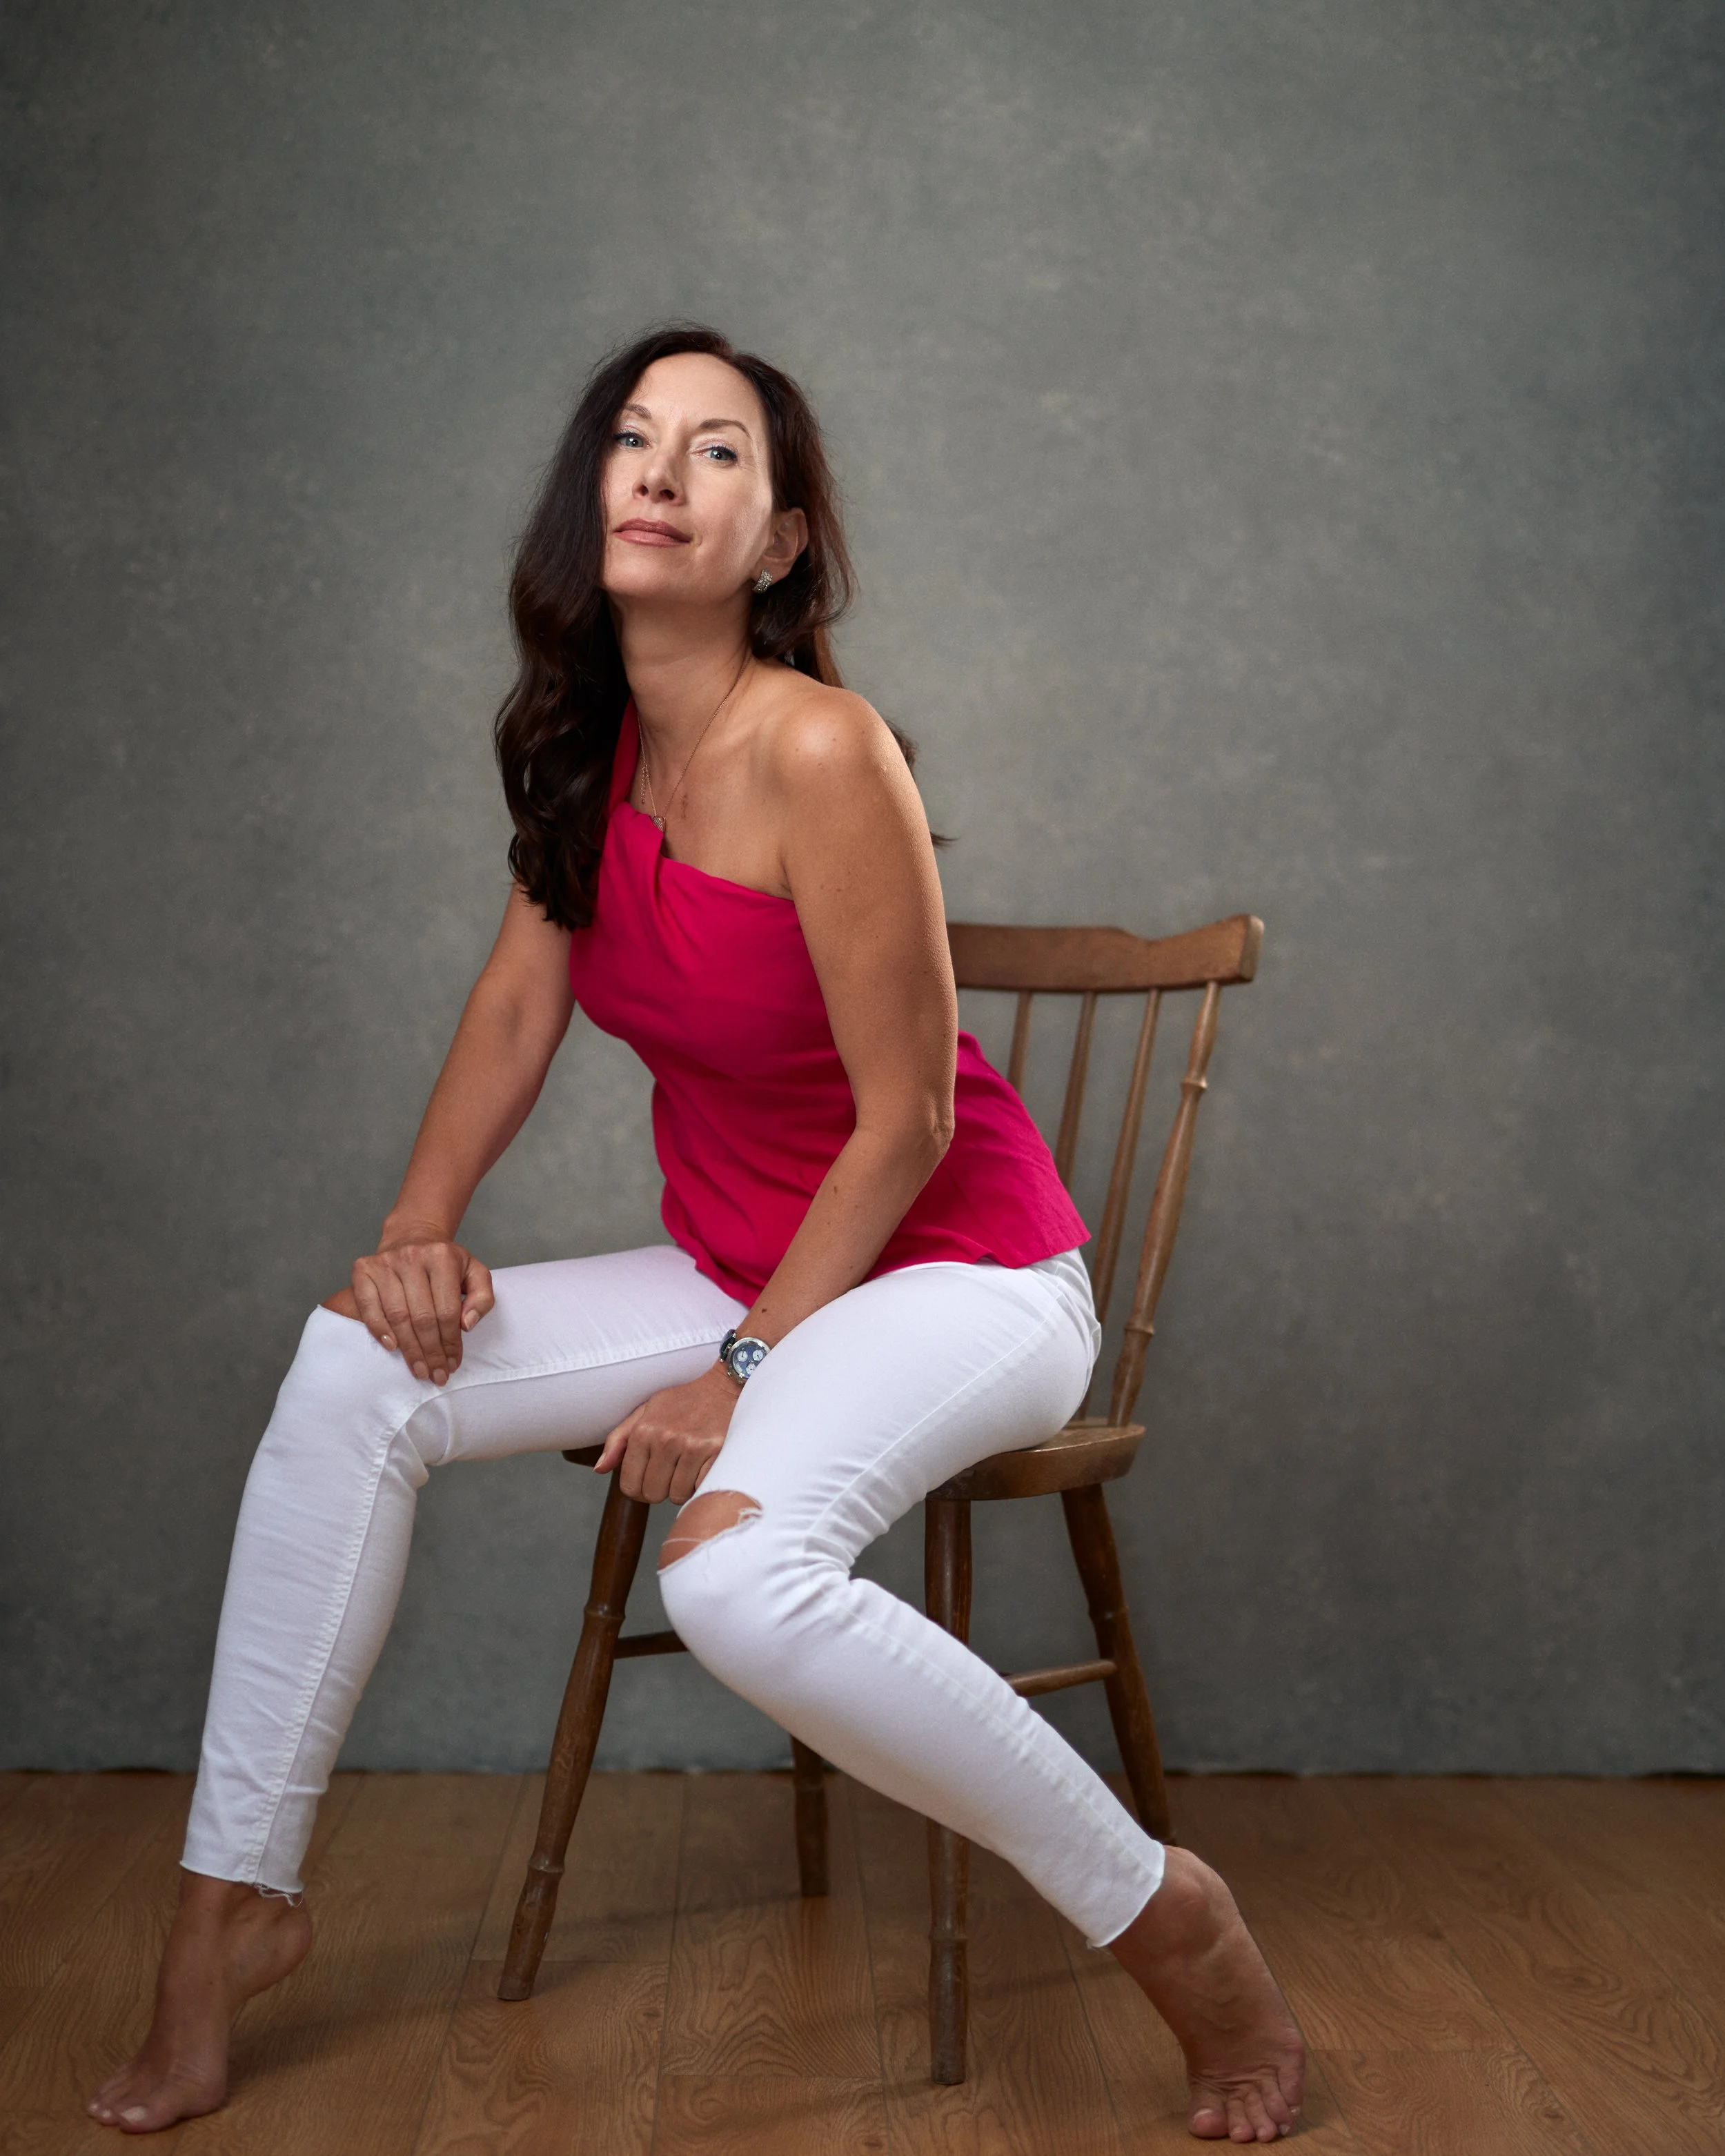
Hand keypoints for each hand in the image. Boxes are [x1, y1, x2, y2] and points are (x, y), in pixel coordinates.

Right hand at [350, 1220, 494, 1384]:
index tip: (453, 1364)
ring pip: (397, 1316)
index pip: (448, 1310)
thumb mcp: (474, 1272)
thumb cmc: (445, 1262)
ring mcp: (385, 1262)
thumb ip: (482, 1298)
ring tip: (418, 1370)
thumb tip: (467, 1325)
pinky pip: (369, 1306)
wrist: (412, 1236)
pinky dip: (379, 1329)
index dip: (451, 1342)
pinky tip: (392, 1348)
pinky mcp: (364, 1269)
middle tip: (436, 1374)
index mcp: (443, 1257)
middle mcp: (412, 1256)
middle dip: (431, 1352)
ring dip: (409, 1349)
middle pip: (422, 1317)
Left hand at [593, 1364, 739, 1502]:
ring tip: (687, 1467)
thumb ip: (618, 1440)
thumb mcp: (645, 1411)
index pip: (629, 1485)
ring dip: (682, 1488)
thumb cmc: (682, 1400)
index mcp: (643, 1431)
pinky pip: (699, 1488)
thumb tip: (600, 1469)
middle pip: (653, 1494)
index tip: (649, 1479)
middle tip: (671, 1471)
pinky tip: (702, 1467)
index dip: (639, 1489)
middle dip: (660, 1489)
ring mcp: (691, 1446)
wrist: (722, 1387)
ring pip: (677, 1495)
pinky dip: (700, 1484)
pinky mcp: (715, 1452)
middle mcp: (665, 1439)